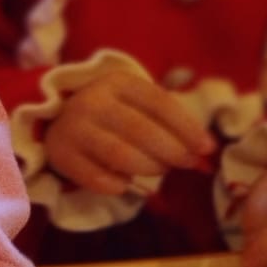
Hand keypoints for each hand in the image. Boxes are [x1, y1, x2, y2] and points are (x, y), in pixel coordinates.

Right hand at [43, 69, 214, 193]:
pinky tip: (125, 180)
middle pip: (141, 130)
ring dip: (149, 168)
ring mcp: (73, 129)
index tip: (207, 148)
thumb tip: (206, 150)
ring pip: (121, 155)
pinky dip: (120, 184)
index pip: (158, 103)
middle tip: (186, 163)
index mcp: (116, 82)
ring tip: (157, 169)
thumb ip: (169, 122)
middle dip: (172, 151)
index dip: (187, 127)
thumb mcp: (136, 105)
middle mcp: (92, 101)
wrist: (59, 123)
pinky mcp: (61, 156)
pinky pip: (100, 179)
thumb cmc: (112, 114)